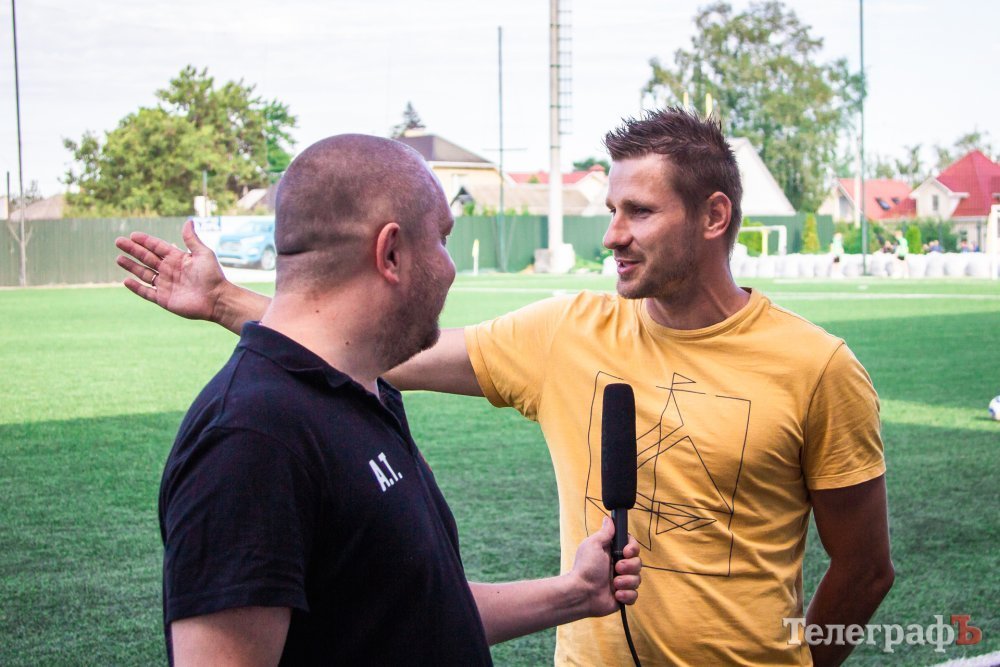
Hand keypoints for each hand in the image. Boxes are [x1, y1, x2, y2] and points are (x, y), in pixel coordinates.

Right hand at [115, 219, 229, 321]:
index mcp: (178, 259)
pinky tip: (126, 280)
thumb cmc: (213, 275)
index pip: (157, 247)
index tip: (133, 235)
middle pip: (147, 258)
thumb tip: (188, 221)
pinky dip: (136, 287)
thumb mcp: (203, 254)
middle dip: (133, 250)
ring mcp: (166, 285)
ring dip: (131, 266)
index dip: (145, 241)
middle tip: (118, 242)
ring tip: (119, 258)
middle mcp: (170, 270)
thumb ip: (192, 239)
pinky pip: (147, 292)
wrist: (217, 299)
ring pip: (144, 274)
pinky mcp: (164, 299)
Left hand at [569, 515, 641, 616]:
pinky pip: (634, 595)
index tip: (626, 551)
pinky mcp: (623, 597)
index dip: (633, 549)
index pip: (632, 547)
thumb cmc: (585, 567)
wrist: (581, 592)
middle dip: (629, 566)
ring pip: (638, 579)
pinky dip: (626, 595)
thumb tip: (608, 519)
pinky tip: (616, 594)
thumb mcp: (594, 545)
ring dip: (626, 581)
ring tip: (614, 584)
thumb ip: (605, 533)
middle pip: (638, 563)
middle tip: (616, 568)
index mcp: (613, 553)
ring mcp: (622, 582)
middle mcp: (619, 566)